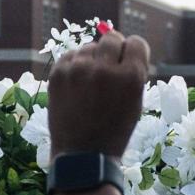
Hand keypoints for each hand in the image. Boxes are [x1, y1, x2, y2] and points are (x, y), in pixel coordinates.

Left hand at [46, 25, 150, 161]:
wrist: (82, 156)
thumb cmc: (114, 131)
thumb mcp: (135, 102)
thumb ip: (133, 72)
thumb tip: (124, 46)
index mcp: (130, 77)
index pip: (136, 42)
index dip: (133, 53)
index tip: (128, 63)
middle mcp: (105, 69)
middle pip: (112, 38)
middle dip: (113, 51)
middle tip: (109, 69)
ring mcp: (79, 69)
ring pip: (90, 46)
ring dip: (93, 59)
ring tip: (90, 83)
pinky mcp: (58, 73)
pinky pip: (71, 55)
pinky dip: (75, 65)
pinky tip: (77, 85)